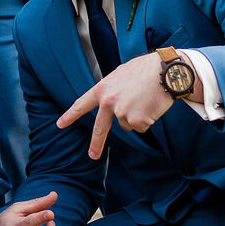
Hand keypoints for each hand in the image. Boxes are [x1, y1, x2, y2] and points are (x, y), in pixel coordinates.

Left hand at [56, 53, 174, 159]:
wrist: (164, 71)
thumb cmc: (145, 70)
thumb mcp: (120, 75)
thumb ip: (111, 90)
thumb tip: (110, 103)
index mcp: (102, 90)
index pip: (81, 105)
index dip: (70, 116)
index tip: (60, 125)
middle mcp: (109, 103)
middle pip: (101, 128)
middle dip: (96, 144)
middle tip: (92, 155)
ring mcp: (122, 113)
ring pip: (128, 124)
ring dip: (137, 116)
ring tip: (145, 99)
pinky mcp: (137, 121)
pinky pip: (142, 126)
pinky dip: (148, 119)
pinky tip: (151, 105)